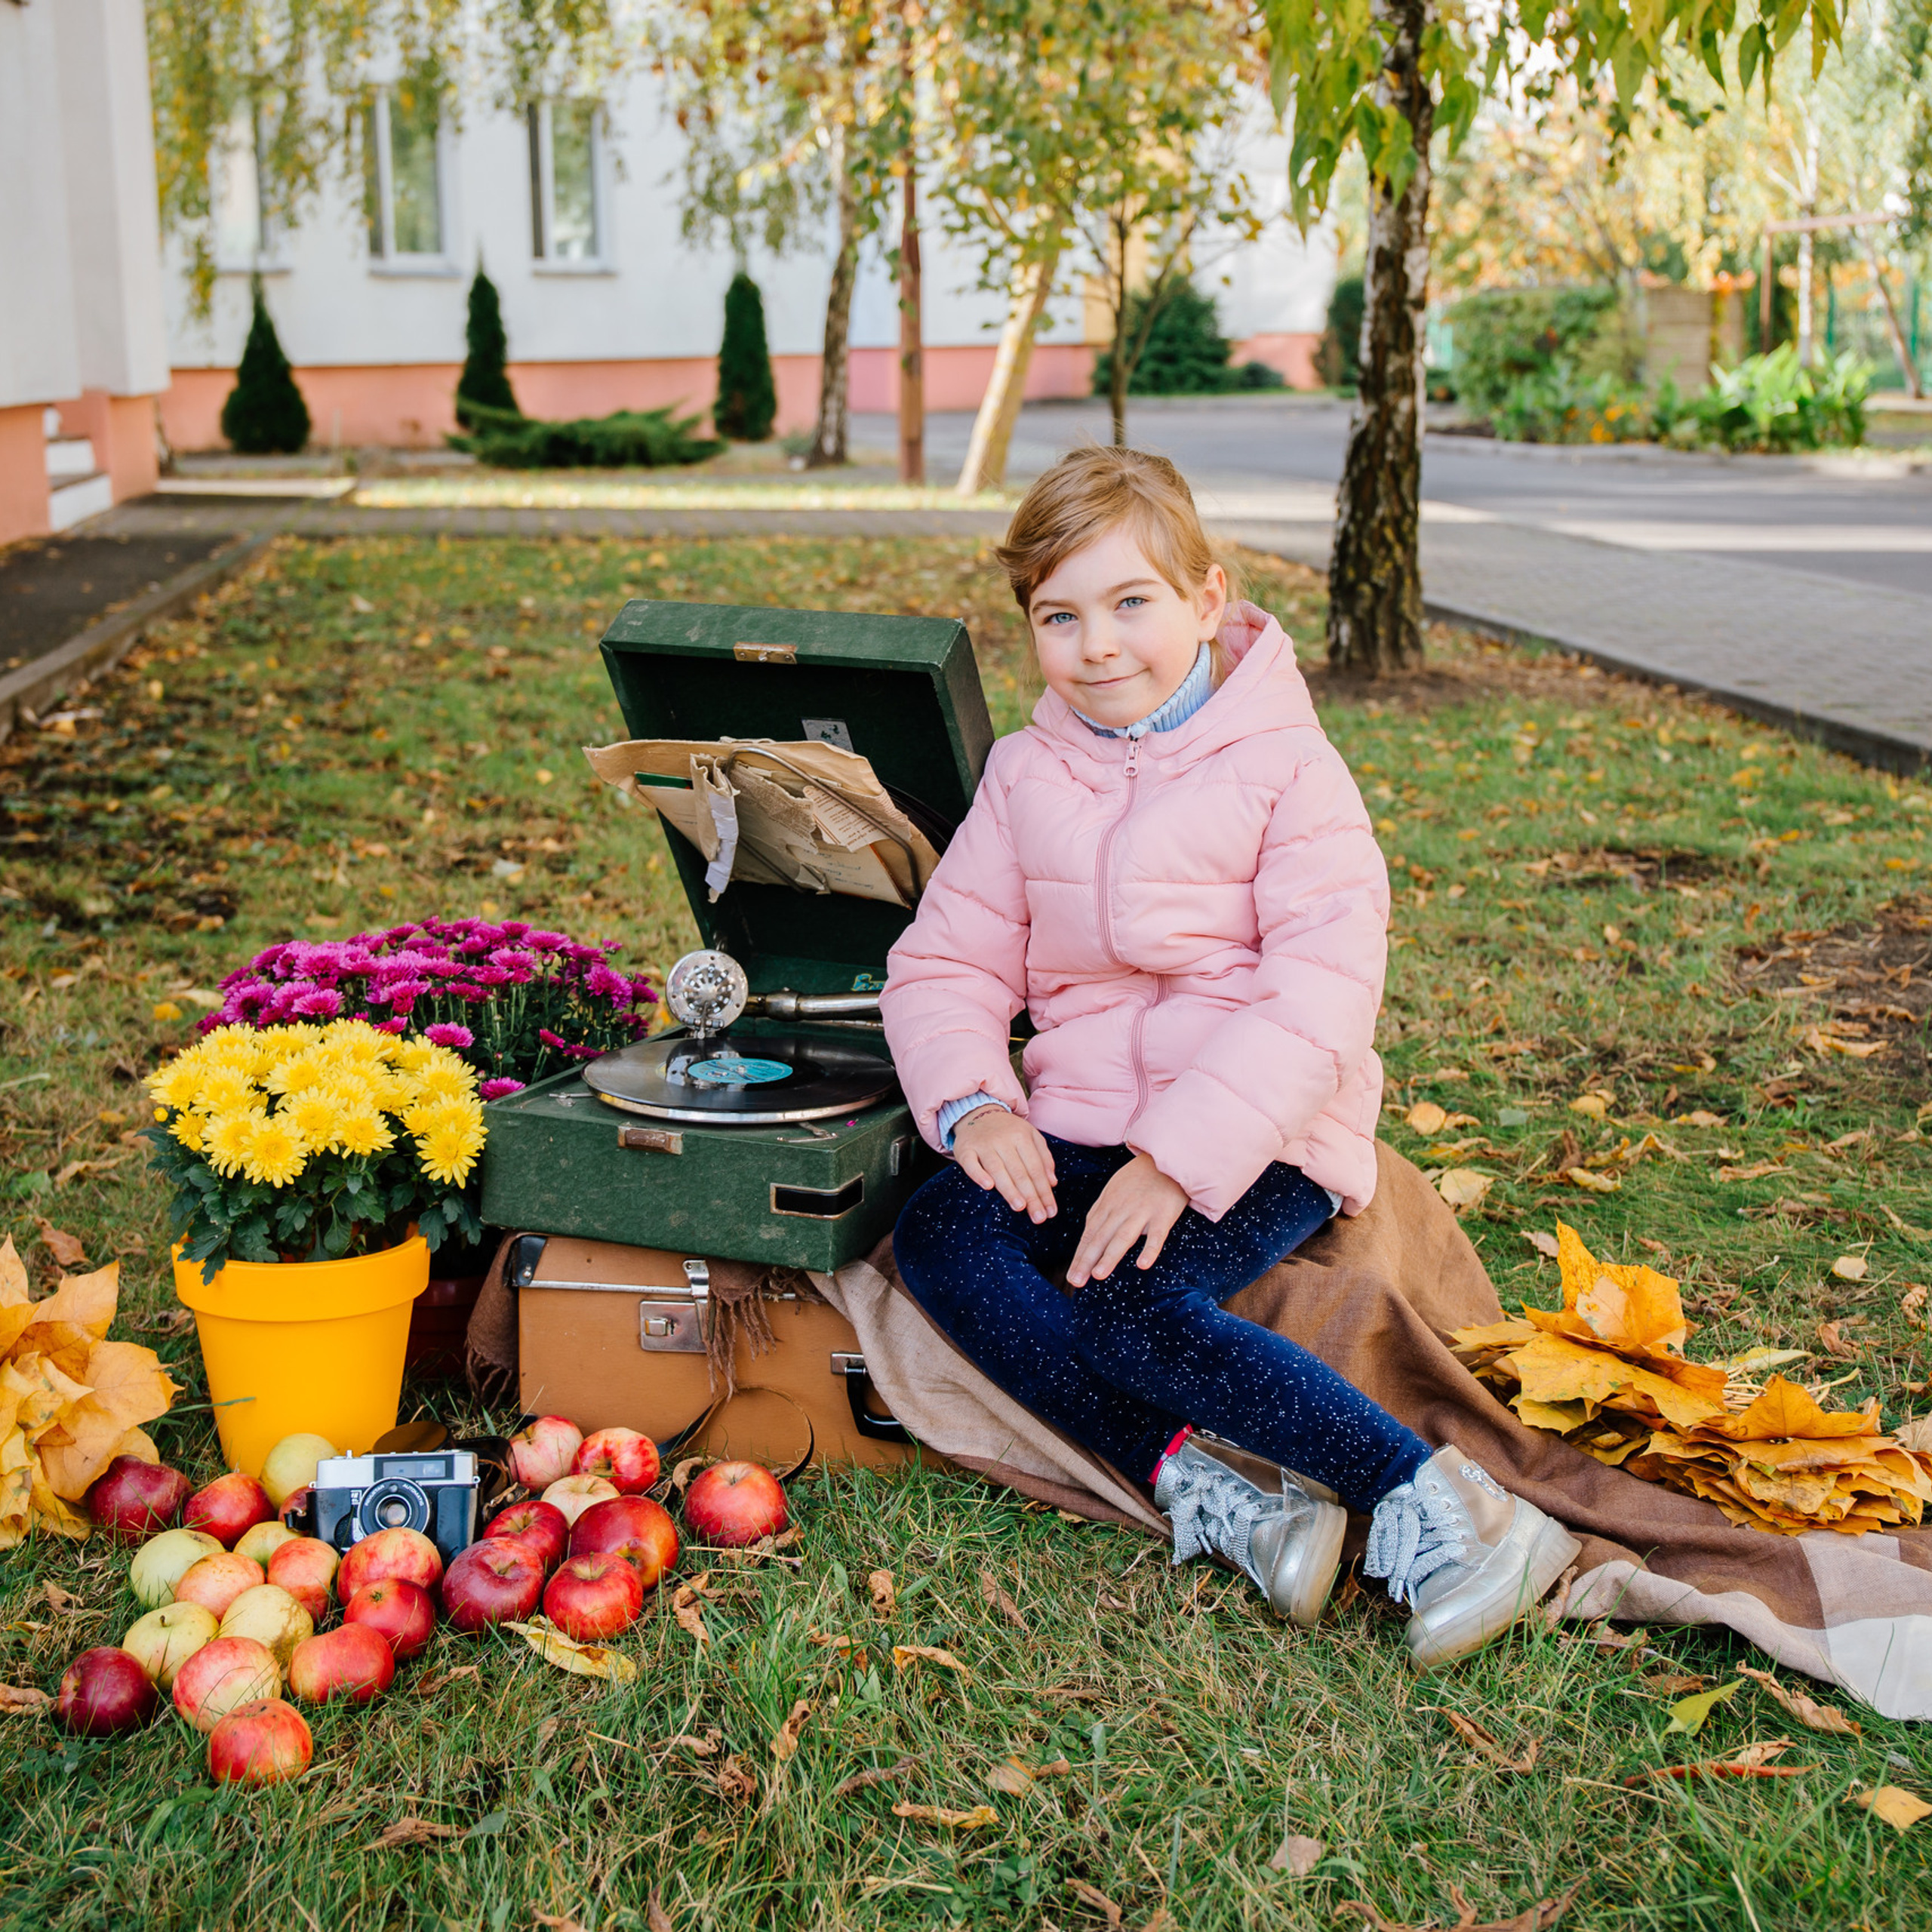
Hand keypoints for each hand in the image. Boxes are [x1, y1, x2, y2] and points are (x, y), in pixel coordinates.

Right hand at [952, 1108, 1057, 1221]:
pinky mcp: (965, 1149)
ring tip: (1020, 1207)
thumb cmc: (1007, 1130)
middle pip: (1020, 1172)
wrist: (977, 1113)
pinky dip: (979, 1175)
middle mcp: (1003, 1140)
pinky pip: (971, 1164)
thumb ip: (1043, 1157)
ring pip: (998, 1169)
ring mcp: (983, 1145)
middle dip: (1031, 1196)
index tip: (1051, 1210)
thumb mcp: (1030, 1136)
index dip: (1044, 1191)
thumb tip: (1052, 1182)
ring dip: (1009, 1189)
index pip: (1036, 1168)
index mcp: (1022, 1136)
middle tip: (1039, 1217)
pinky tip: (988, 1187)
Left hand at [1067, 1154, 1188, 1286]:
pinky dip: (1150, 1249)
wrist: (1167, 1158)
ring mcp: (1142, 1211)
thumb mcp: (1113, 1190)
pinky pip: (1157, 1235)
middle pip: (1101, 1237)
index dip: (1080, 1255)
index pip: (1090, 1233)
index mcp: (1107, 1204)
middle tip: (1076, 1281)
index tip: (1072, 1275)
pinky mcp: (1164, 1214)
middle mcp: (1121, 1209)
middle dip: (1086, 1260)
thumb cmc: (1139, 1178)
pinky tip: (1142, 1265)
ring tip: (1098, 1275)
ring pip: (1123, 1236)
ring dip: (1110, 1256)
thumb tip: (1088, 1234)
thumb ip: (1101, 1211)